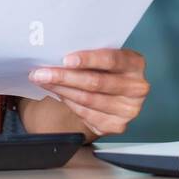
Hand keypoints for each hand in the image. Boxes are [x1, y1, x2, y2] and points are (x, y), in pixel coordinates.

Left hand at [28, 49, 148, 136]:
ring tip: (43, 82)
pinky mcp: (117, 125)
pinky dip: (68, 102)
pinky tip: (57, 93)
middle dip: (64, 77)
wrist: (115, 96)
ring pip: (87, 99)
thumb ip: (91, 56)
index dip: (88, 59)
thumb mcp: (105, 59)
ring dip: (61, 90)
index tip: (66, 60)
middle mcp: (137, 87)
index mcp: (135, 64)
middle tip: (41, 73)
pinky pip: (86, 113)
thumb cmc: (106, 71)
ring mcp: (128, 109)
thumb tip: (56, 53)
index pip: (111, 60)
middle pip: (95, 82)